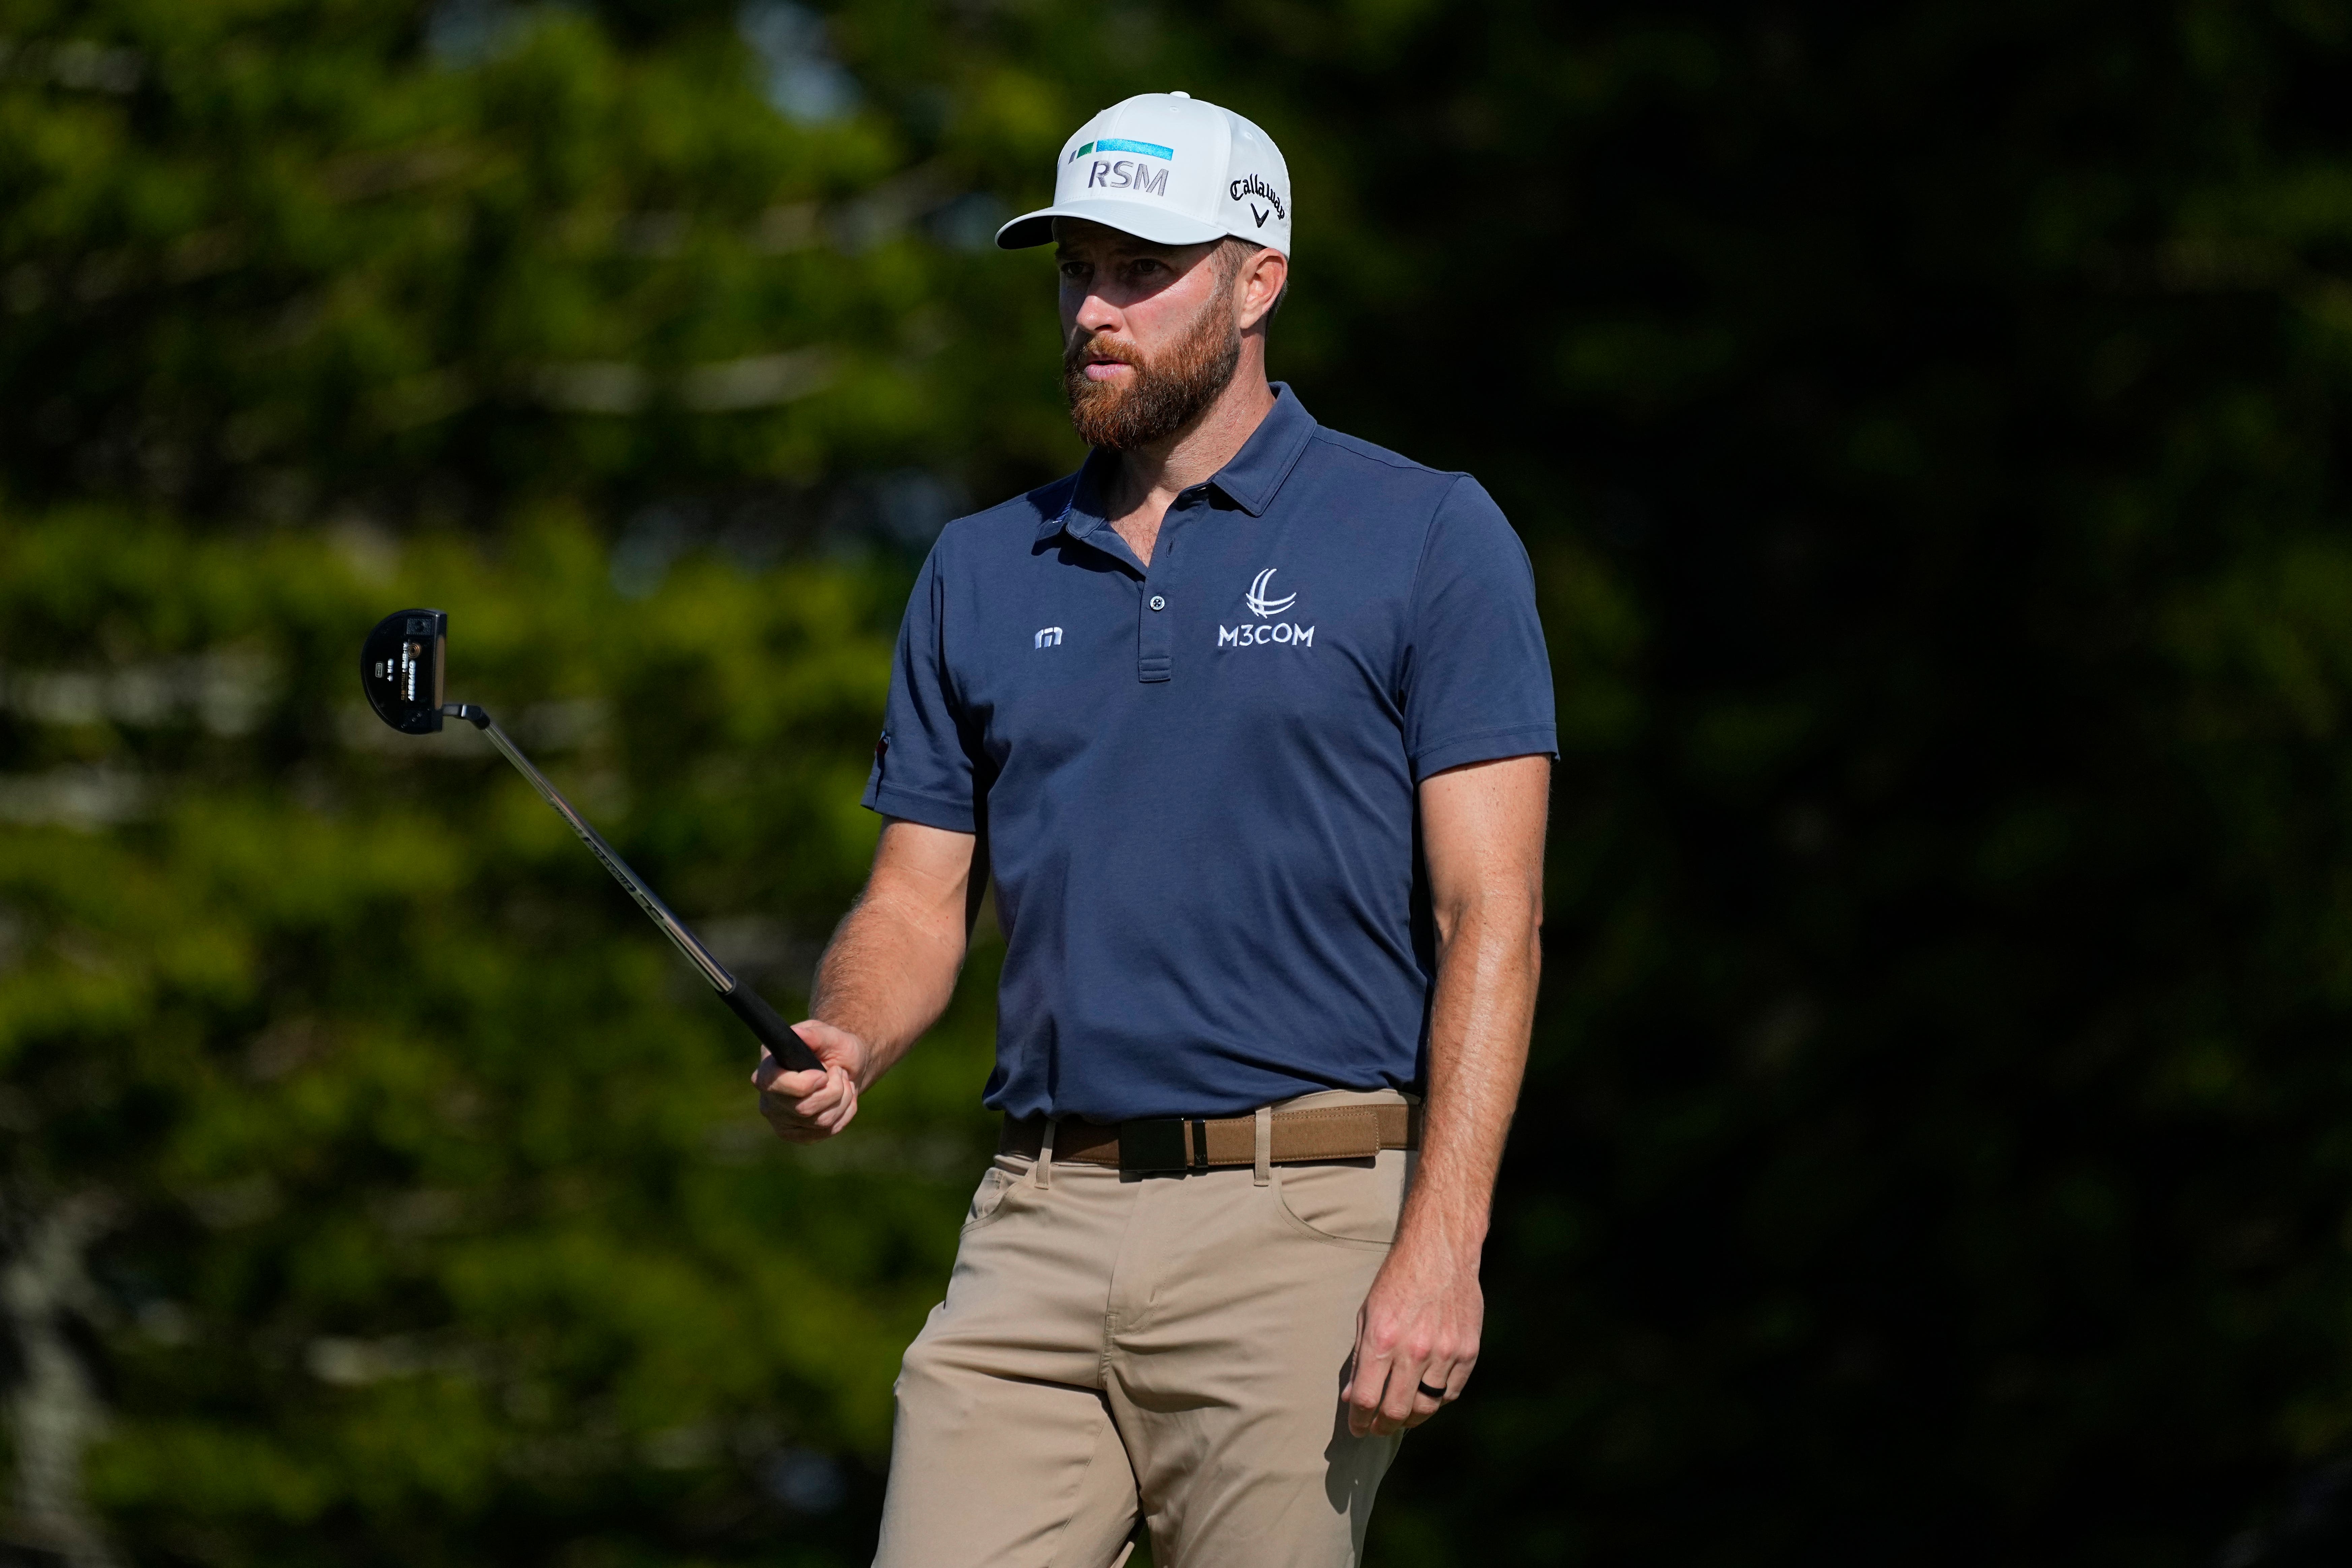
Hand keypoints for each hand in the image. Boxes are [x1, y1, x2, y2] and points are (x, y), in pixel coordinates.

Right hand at [751, 1020, 869, 1142]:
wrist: (845, 1068)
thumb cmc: (833, 1048)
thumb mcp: (829, 1035)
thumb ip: (814, 1034)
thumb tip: (798, 1034)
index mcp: (768, 1070)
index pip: (775, 1085)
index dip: (805, 1083)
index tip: (823, 1073)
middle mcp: (768, 1099)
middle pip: (803, 1109)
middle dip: (833, 1090)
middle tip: (838, 1072)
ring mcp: (781, 1120)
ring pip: (821, 1122)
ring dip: (842, 1099)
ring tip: (842, 1083)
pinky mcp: (798, 1134)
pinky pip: (828, 1131)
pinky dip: (845, 1113)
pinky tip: (842, 1099)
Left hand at [1342, 1228, 1482, 1436]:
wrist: (1440, 1252)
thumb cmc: (1396, 1282)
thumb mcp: (1366, 1314)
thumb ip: (1359, 1358)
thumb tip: (1351, 1397)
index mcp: (1382, 1340)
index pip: (1366, 1398)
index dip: (1359, 1420)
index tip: (1357, 1428)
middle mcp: (1413, 1350)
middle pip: (1396, 1411)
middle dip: (1383, 1427)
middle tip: (1377, 1429)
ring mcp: (1444, 1352)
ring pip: (1426, 1406)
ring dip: (1411, 1417)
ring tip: (1402, 1416)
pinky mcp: (1467, 1351)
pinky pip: (1451, 1392)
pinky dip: (1437, 1399)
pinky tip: (1426, 1394)